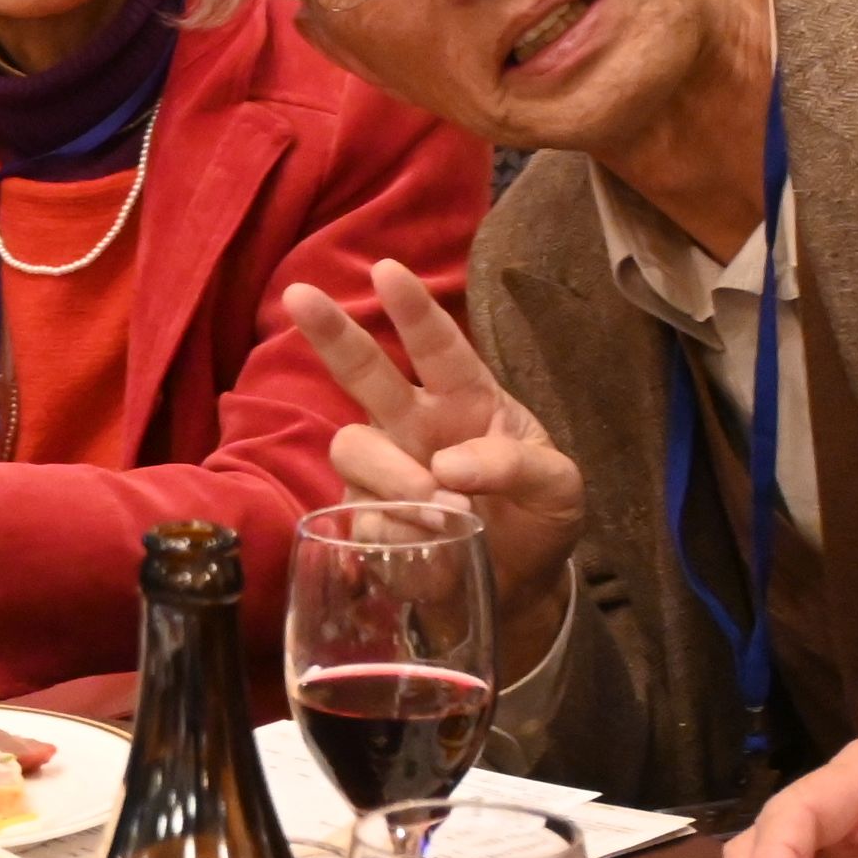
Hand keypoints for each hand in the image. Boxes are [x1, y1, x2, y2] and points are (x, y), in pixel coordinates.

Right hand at [283, 258, 583, 652]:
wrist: (517, 586)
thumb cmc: (538, 518)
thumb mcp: (559, 488)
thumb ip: (516, 467)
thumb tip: (447, 468)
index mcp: (468, 400)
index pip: (439, 347)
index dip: (414, 310)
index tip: (386, 271)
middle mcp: (415, 424)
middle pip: (364, 371)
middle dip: (332, 333)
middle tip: (299, 296)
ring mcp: (384, 469)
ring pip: (353, 447)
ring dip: (392, 472)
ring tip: (437, 505)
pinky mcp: (364, 517)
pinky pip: (359, 514)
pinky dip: (395, 530)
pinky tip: (427, 546)